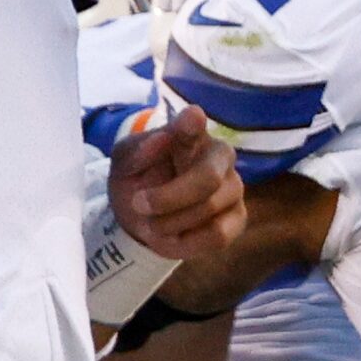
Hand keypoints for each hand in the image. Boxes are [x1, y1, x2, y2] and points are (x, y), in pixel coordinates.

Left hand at [109, 105, 244, 261]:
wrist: (142, 218)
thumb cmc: (136, 180)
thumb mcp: (123, 165)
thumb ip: (137, 152)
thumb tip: (162, 139)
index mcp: (189, 133)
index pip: (193, 124)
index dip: (192, 124)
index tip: (191, 117)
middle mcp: (220, 154)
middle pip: (207, 178)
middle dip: (168, 199)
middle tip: (138, 205)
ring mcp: (233, 186)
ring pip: (210, 209)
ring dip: (171, 223)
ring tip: (151, 225)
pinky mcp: (237, 218)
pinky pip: (219, 236)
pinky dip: (187, 243)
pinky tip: (170, 239)